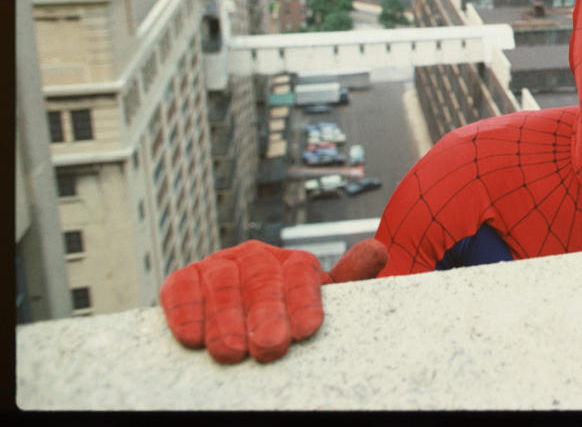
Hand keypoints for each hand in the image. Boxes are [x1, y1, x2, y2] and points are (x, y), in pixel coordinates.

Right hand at [159, 238, 387, 363]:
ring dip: (225, 319)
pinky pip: (181, 290)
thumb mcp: (321, 302)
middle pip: (260, 280)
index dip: (303, 303)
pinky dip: (185, 311)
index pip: (301, 276)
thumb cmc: (290, 315)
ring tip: (232, 352)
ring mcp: (219, 266)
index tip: (307, 331)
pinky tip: (192, 337)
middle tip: (270, 347)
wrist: (245, 317)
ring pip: (221, 285)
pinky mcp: (185, 280)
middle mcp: (255, 258)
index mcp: (293, 263)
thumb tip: (378, 251)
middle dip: (265, 315)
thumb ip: (348, 279)